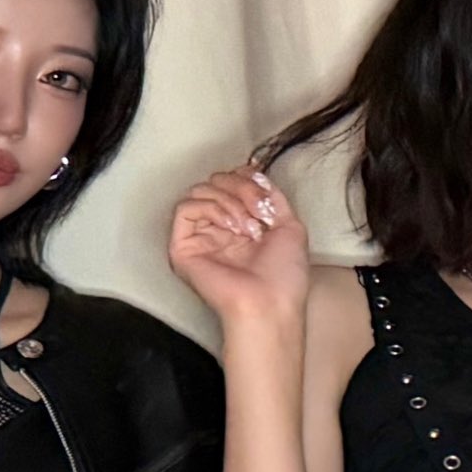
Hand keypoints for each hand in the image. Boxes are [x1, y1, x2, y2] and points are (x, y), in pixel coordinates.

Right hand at [167, 166, 311, 325]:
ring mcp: (199, 235)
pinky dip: (212, 209)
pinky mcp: (181, 246)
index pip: (231, 181)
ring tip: (247, 226)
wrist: (270, 303)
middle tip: (260, 212)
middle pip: (216, 181)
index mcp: (241, 222)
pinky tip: (231, 228)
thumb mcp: (289, 224)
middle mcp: (218, 227)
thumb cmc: (284, 274)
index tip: (263, 187)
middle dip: (241, 188)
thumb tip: (253, 169)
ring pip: (200, 190)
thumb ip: (271, 195)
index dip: (246, 177)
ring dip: (230, 200)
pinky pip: (185, 208)